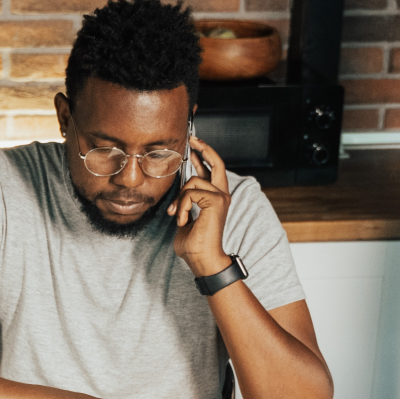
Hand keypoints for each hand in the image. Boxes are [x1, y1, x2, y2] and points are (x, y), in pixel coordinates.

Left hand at [167, 134, 231, 278]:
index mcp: (215, 198)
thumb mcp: (185, 218)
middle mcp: (222, 195)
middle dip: (204, 148)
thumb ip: (185, 203)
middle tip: (192, 139)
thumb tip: (178, 194)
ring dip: (179, 200)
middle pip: (216, 163)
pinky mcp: (216, 201)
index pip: (212, 170)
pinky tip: (182, 220)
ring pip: (192, 182)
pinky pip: (189, 193)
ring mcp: (221, 197)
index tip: (193, 146)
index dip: (203, 156)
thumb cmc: (194, 245)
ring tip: (178, 217)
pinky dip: (181, 207)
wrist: (202, 259)